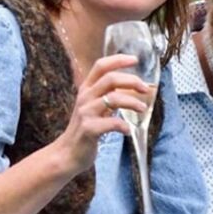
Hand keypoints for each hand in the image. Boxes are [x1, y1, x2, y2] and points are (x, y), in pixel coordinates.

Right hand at [56, 53, 152, 170]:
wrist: (67, 154)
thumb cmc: (84, 129)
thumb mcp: (92, 107)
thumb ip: (105, 95)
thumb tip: (129, 86)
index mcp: (86, 89)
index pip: (101, 66)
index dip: (118, 60)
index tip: (135, 59)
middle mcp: (85, 97)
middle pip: (110, 79)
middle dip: (132, 81)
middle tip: (145, 88)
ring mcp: (86, 113)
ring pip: (114, 98)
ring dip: (132, 102)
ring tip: (142, 109)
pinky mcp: (89, 129)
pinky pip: (112, 123)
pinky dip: (124, 126)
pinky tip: (128, 131)